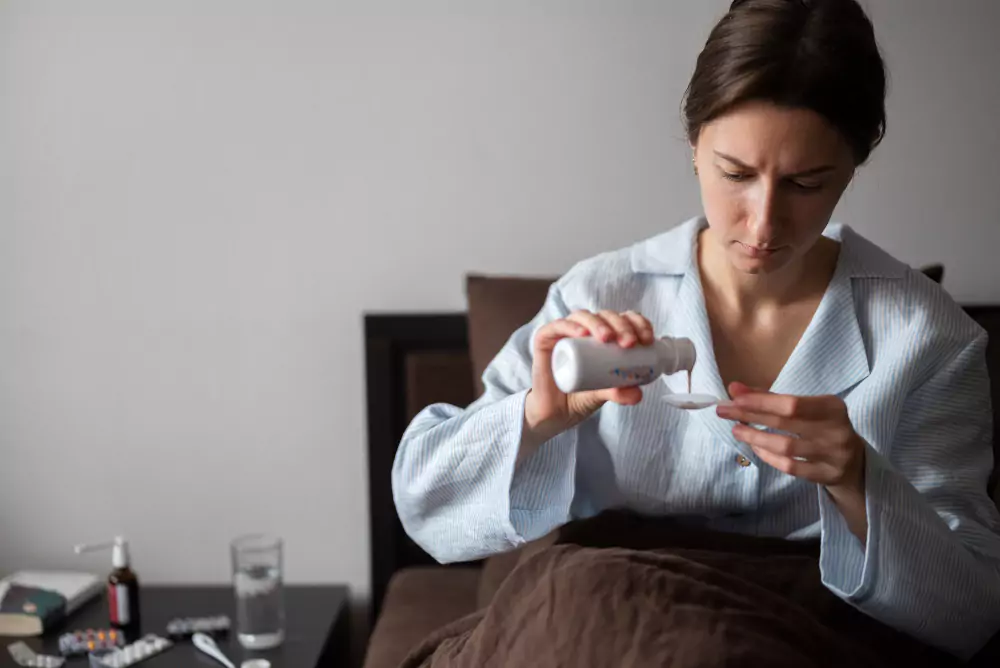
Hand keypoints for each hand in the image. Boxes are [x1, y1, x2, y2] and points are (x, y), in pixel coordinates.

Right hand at [524, 309, 654, 443]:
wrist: (553, 413)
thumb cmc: (580, 396)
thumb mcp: (604, 394)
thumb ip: (619, 393)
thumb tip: (638, 395)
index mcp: (604, 337)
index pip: (624, 320)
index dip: (637, 323)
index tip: (646, 340)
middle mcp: (585, 330)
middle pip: (606, 316)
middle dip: (621, 325)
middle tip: (628, 343)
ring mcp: (565, 332)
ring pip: (584, 316)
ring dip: (599, 323)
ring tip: (608, 338)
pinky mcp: (546, 339)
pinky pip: (558, 326)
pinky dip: (571, 326)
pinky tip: (582, 334)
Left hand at [715, 382, 866, 493]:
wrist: (854, 462)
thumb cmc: (822, 427)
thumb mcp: (807, 408)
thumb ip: (772, 398)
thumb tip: (735, 389)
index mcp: (832, 407)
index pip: (791, 403)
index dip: (761, 400)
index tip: (734, 396)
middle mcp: (835, 430)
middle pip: (786, 422)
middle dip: (750, 415)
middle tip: (723, 411)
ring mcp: (832, 455)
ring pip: (786, 446)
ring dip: (755, 437)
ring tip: (736, 430)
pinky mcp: (826, 475)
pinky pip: (790, 466)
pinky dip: (768, 456)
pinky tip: (754, 447)